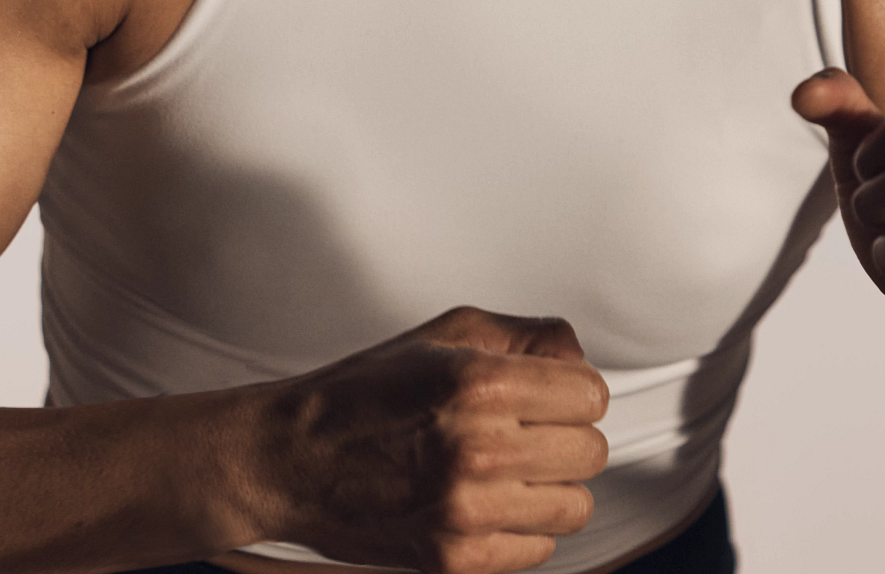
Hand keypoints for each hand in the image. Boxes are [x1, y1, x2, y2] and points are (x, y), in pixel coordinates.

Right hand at [255, 306, 609, 573]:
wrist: (294, 459)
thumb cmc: (367, 392)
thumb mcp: (448, 332)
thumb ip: (527, 336)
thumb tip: (578, 357)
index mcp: (479, 384)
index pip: (590, 395)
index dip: (574, 390)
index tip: (552, 394)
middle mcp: (478, 449)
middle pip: (589, 451)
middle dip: (566, 435)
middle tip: (529, 430)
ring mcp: (467, 512)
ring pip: (575, 505)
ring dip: (552, 486)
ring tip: (513, 469)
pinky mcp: (454, 561)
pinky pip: (539, 549)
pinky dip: (524, 527)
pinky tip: (491, 501)